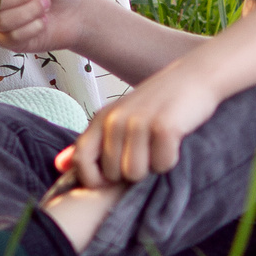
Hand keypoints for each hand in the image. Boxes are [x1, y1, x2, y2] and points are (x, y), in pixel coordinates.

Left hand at [53, 59, 225, 188]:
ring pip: (136, 173)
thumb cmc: (158, 104)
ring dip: (153, 167)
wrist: (196, 76)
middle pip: (113, 174)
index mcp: (101, 118)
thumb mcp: (119, 119)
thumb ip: (90, 143)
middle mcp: (115, 119)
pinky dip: (171, 160)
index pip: (81, 161)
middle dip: (133, 172)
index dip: (95, 179)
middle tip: (148, 150)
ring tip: (160, 145)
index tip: (114, 178)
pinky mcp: (164, 127)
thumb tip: (58, 165)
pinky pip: (162, 165)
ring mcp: (138, 122)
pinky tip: (175, 141)